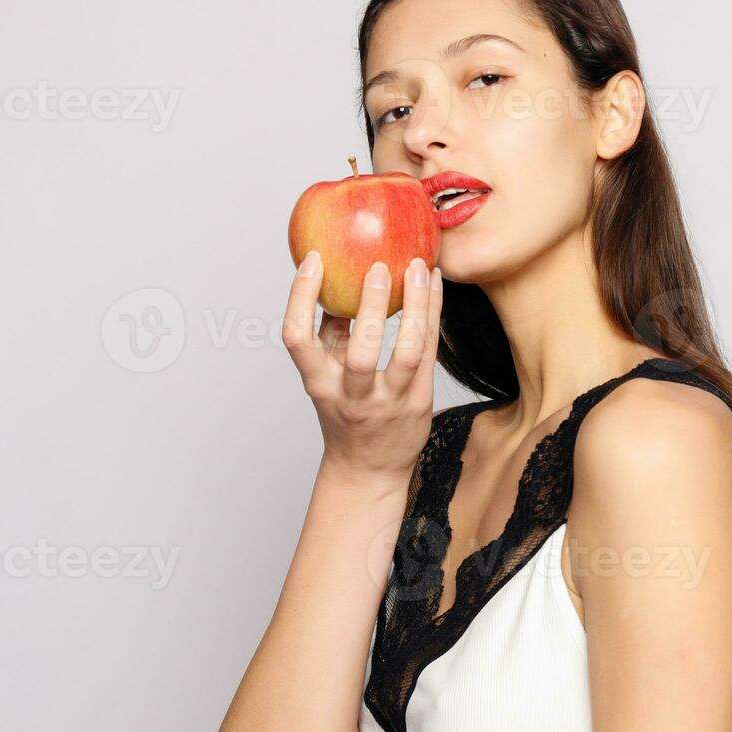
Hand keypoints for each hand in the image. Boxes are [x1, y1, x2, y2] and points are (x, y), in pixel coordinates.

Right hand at [281, 253, 443, 482]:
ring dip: (417, 307)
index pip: (297, 340)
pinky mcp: (420, 401)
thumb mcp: (326, 377)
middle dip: (372, 307)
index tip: (313, 261)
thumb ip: (329, 333)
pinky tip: (434, 284)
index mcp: (319, 385)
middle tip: (380, 266)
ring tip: (418, 268)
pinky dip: (433, 314)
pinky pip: (430, 351)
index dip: (300, 298)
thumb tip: (336, 278)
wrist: (369, 470)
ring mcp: (390, 402)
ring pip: (409, 352)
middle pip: (362, 353)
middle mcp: (353, 397)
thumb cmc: (345, 412)